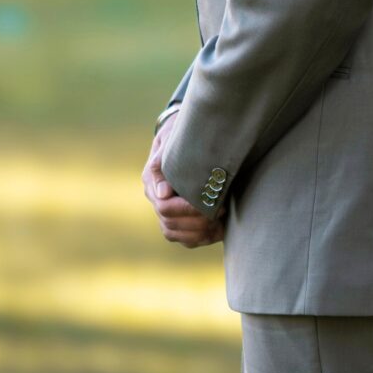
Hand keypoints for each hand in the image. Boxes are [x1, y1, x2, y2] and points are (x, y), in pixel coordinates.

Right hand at [143, 120, 222, 249]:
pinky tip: (220, 230)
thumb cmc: (180, 133)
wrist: (183, 133)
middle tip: (221, 212)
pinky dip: (202, 238)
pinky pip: (185, 239)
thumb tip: (164, 193)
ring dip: (199, 233)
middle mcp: (156, 198)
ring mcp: (165, 210)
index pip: (165, 206)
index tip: (212, 203)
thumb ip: (164, 160)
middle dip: (198, 222)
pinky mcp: (178, 218)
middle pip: (169, 224)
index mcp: (152, 181)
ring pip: (175, 234)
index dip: (188, 209)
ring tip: (220, 223)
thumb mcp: (171, 138)